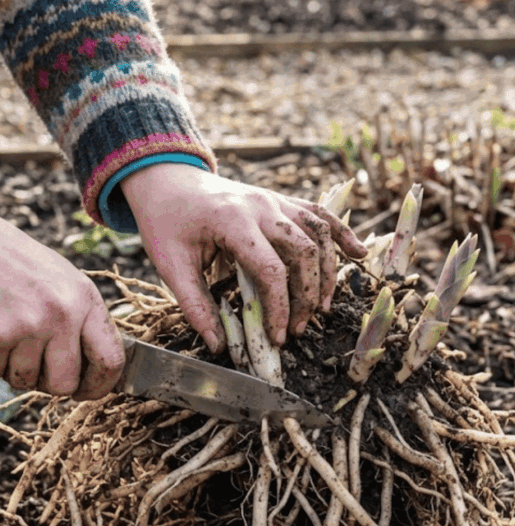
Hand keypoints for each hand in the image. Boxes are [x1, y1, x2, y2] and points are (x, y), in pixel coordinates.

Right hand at [0, 201, 123, 398]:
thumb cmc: (12, 261)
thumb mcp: (61, 279)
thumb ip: (80, 318)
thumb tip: (93, 367)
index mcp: (85, 298)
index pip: (111, 359)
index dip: (99, 385)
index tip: (85, 391)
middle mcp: (62, 313)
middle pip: (65, 383)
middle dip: (47, 384)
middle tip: (33, 366)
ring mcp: (29, 326)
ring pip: (25, 382)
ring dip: (11, 369)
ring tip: (4, 336)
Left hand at [121, 164, 367, 349]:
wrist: (168, 180)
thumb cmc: (167, 222)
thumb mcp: (170, 265)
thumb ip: (194, 305)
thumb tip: (217, 345)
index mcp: (232, 221)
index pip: (270, 269)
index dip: (279, 306)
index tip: (277, 336)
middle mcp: (261, 206)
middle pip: (304, 252)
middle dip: (306, 295)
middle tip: (296, 329)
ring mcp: (275, 200)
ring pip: (319, 233)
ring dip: (327, 272)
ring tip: (321, 307)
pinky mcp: (281, 201)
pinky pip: (319, 214)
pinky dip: (341, 234)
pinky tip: (358, 254)